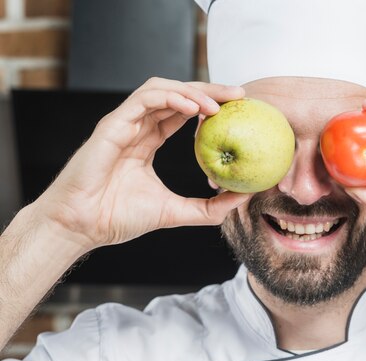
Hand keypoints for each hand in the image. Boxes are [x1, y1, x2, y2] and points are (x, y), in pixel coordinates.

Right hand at [34, 77, 249, 250]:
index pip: (183, 112)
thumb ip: (209, 207)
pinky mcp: (112, 124)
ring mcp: (124, 123)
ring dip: (193, 91)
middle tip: (240, 95)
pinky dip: (171, 97)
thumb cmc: (118, 218)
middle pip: (178, 95)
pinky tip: (194, 108)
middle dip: (210, 91)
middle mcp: (137, 127)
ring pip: (162, 89)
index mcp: (148, 141)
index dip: (210, 106)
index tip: (240, 110)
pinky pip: (144, 99)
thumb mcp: (176, 211)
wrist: (82, 226)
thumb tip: (243, 198)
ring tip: (220, 104)